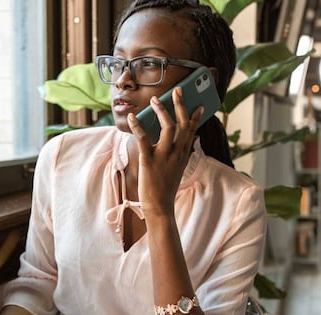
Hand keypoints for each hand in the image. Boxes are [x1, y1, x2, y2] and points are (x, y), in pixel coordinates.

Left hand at [127, 86, 202, 216]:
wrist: (160, 207)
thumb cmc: (165, 189)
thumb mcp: (177, 170)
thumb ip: (179, 156)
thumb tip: (181, 144)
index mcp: (183, 155)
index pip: (192, 132)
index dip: (196, 117)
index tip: (199, 105)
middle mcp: (177, 153)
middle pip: (183, 124)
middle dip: (181, 105)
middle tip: (177, 91)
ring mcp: (164, 156)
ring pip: (168, 127)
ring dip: (162, 111)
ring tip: (154, 99)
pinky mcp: (149, 161)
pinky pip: (143, 139)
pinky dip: (138, 126)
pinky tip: (132, 117)